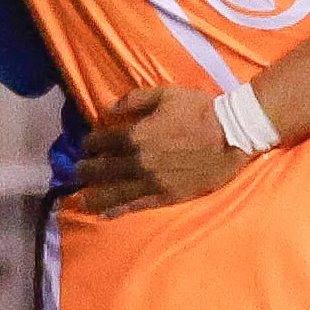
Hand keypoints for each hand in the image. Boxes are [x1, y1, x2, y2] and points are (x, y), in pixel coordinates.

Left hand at [64, 82, 249, 215]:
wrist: (232, 135)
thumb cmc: (200, 110)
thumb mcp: (165, 94)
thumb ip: (134, 100)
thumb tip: (108, 108)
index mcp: (136, 135)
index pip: (102, 142)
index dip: (90, 143)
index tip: (85, 145)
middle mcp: (138, 162)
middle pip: (103, 169)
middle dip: (86, 170)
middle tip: (77, 172)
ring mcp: (152, 182)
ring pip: (115, 192)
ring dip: (94, 195)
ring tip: (80, 200)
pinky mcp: (167, 196)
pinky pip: (137, 205)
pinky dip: (119, 210)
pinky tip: (105, 214)